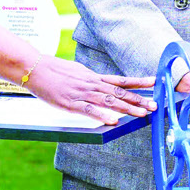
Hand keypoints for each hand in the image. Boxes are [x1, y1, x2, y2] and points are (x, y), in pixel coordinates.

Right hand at [24, 56, 155, 124]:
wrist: (35, 68)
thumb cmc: (54, 71)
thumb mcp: (78, 72)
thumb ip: (91, 80)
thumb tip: (103, 83)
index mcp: (94, 78)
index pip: (121, 80)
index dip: (139, 82)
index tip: (155, 82)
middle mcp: (92, 84)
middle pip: (120, 93)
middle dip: (139, 100)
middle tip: (155, 106)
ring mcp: (82, 94)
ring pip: (109, 101)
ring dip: (127, 109)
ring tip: (142, 115)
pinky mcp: (70, 103)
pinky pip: (89, 110)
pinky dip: (102, 115)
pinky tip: (112, 121)